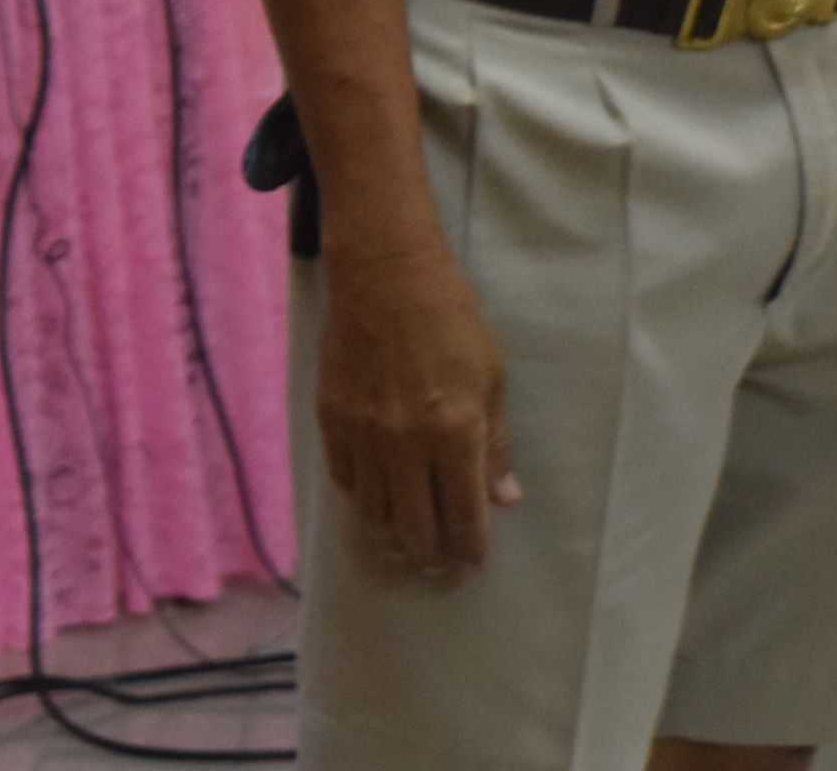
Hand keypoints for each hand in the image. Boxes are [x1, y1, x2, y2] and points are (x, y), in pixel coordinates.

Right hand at [313, 232, 521, 579]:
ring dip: (394, 535)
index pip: (464, 515)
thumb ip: (495, 441)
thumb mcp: (491, 375)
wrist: (384, 272)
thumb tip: (504, 497)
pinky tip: (377, 501)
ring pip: (375, 513)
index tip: (473, 563)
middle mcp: (406, 443)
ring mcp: (363, 434)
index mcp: (455, 431)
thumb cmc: (450, 317)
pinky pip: (346, 481)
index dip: (470, 549)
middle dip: (432, 555)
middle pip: (416, 528)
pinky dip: (363, 500)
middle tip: (441, 564)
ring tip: (407, 541)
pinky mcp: (332, 419)